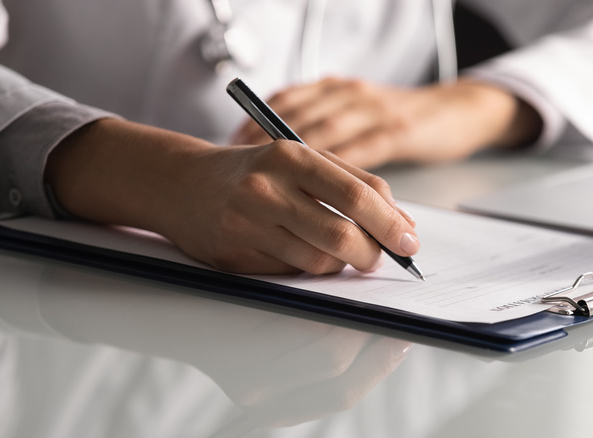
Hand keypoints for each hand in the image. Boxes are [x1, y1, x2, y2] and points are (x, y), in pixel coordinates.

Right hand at [45, 119, 417, 274]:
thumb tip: (403, 223)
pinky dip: (307, 269)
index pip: (357, 195)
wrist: (183, 184)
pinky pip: (290, 273)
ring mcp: (248, 223)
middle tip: (381, 258)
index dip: (391, 223)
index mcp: (291, 156)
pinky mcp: (234, 254)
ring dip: (340, 264)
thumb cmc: (254, 171)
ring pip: (319, 261)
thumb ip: (353, 183)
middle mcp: (268, 188)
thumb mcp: (302, 161)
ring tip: (336, 251)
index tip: (410, 241)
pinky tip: (299, 251)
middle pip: (343, 234)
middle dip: (373, 254)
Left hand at [231, 77, 541, 168]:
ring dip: (298, 163)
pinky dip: (340, 172)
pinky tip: (323, 191)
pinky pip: (361, 151)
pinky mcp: (398, 130)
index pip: (287, 100)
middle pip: (300, 117)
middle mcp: (350, 94)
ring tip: (274, 186)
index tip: (235, 146)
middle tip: (246, 171)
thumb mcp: (359, 114)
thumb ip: (328, 127)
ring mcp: (374, 110)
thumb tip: (286, 154)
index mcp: (337, 88)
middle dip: (269, 145)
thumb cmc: (403, 118)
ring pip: (328, 135)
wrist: (457, 108)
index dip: (257, 122)